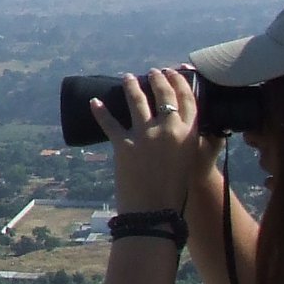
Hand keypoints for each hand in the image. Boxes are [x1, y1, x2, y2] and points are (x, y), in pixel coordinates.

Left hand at [89, 67, 201, 211]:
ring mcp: (145, 136)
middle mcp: (168, 129)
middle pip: (163, 93)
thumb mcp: (189, 159)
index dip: (179, 81)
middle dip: (157, 78)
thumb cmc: (175, 189)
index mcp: (189, 133)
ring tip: (127, 77)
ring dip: (131, 85)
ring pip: (136, 101)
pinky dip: (100, 112)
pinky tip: (94, 102)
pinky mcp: (124, 145)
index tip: (173, 72)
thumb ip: (188, 138)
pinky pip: (110, 123)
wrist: (155, 211)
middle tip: (151, 73)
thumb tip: (180, 122)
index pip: (187, 98)